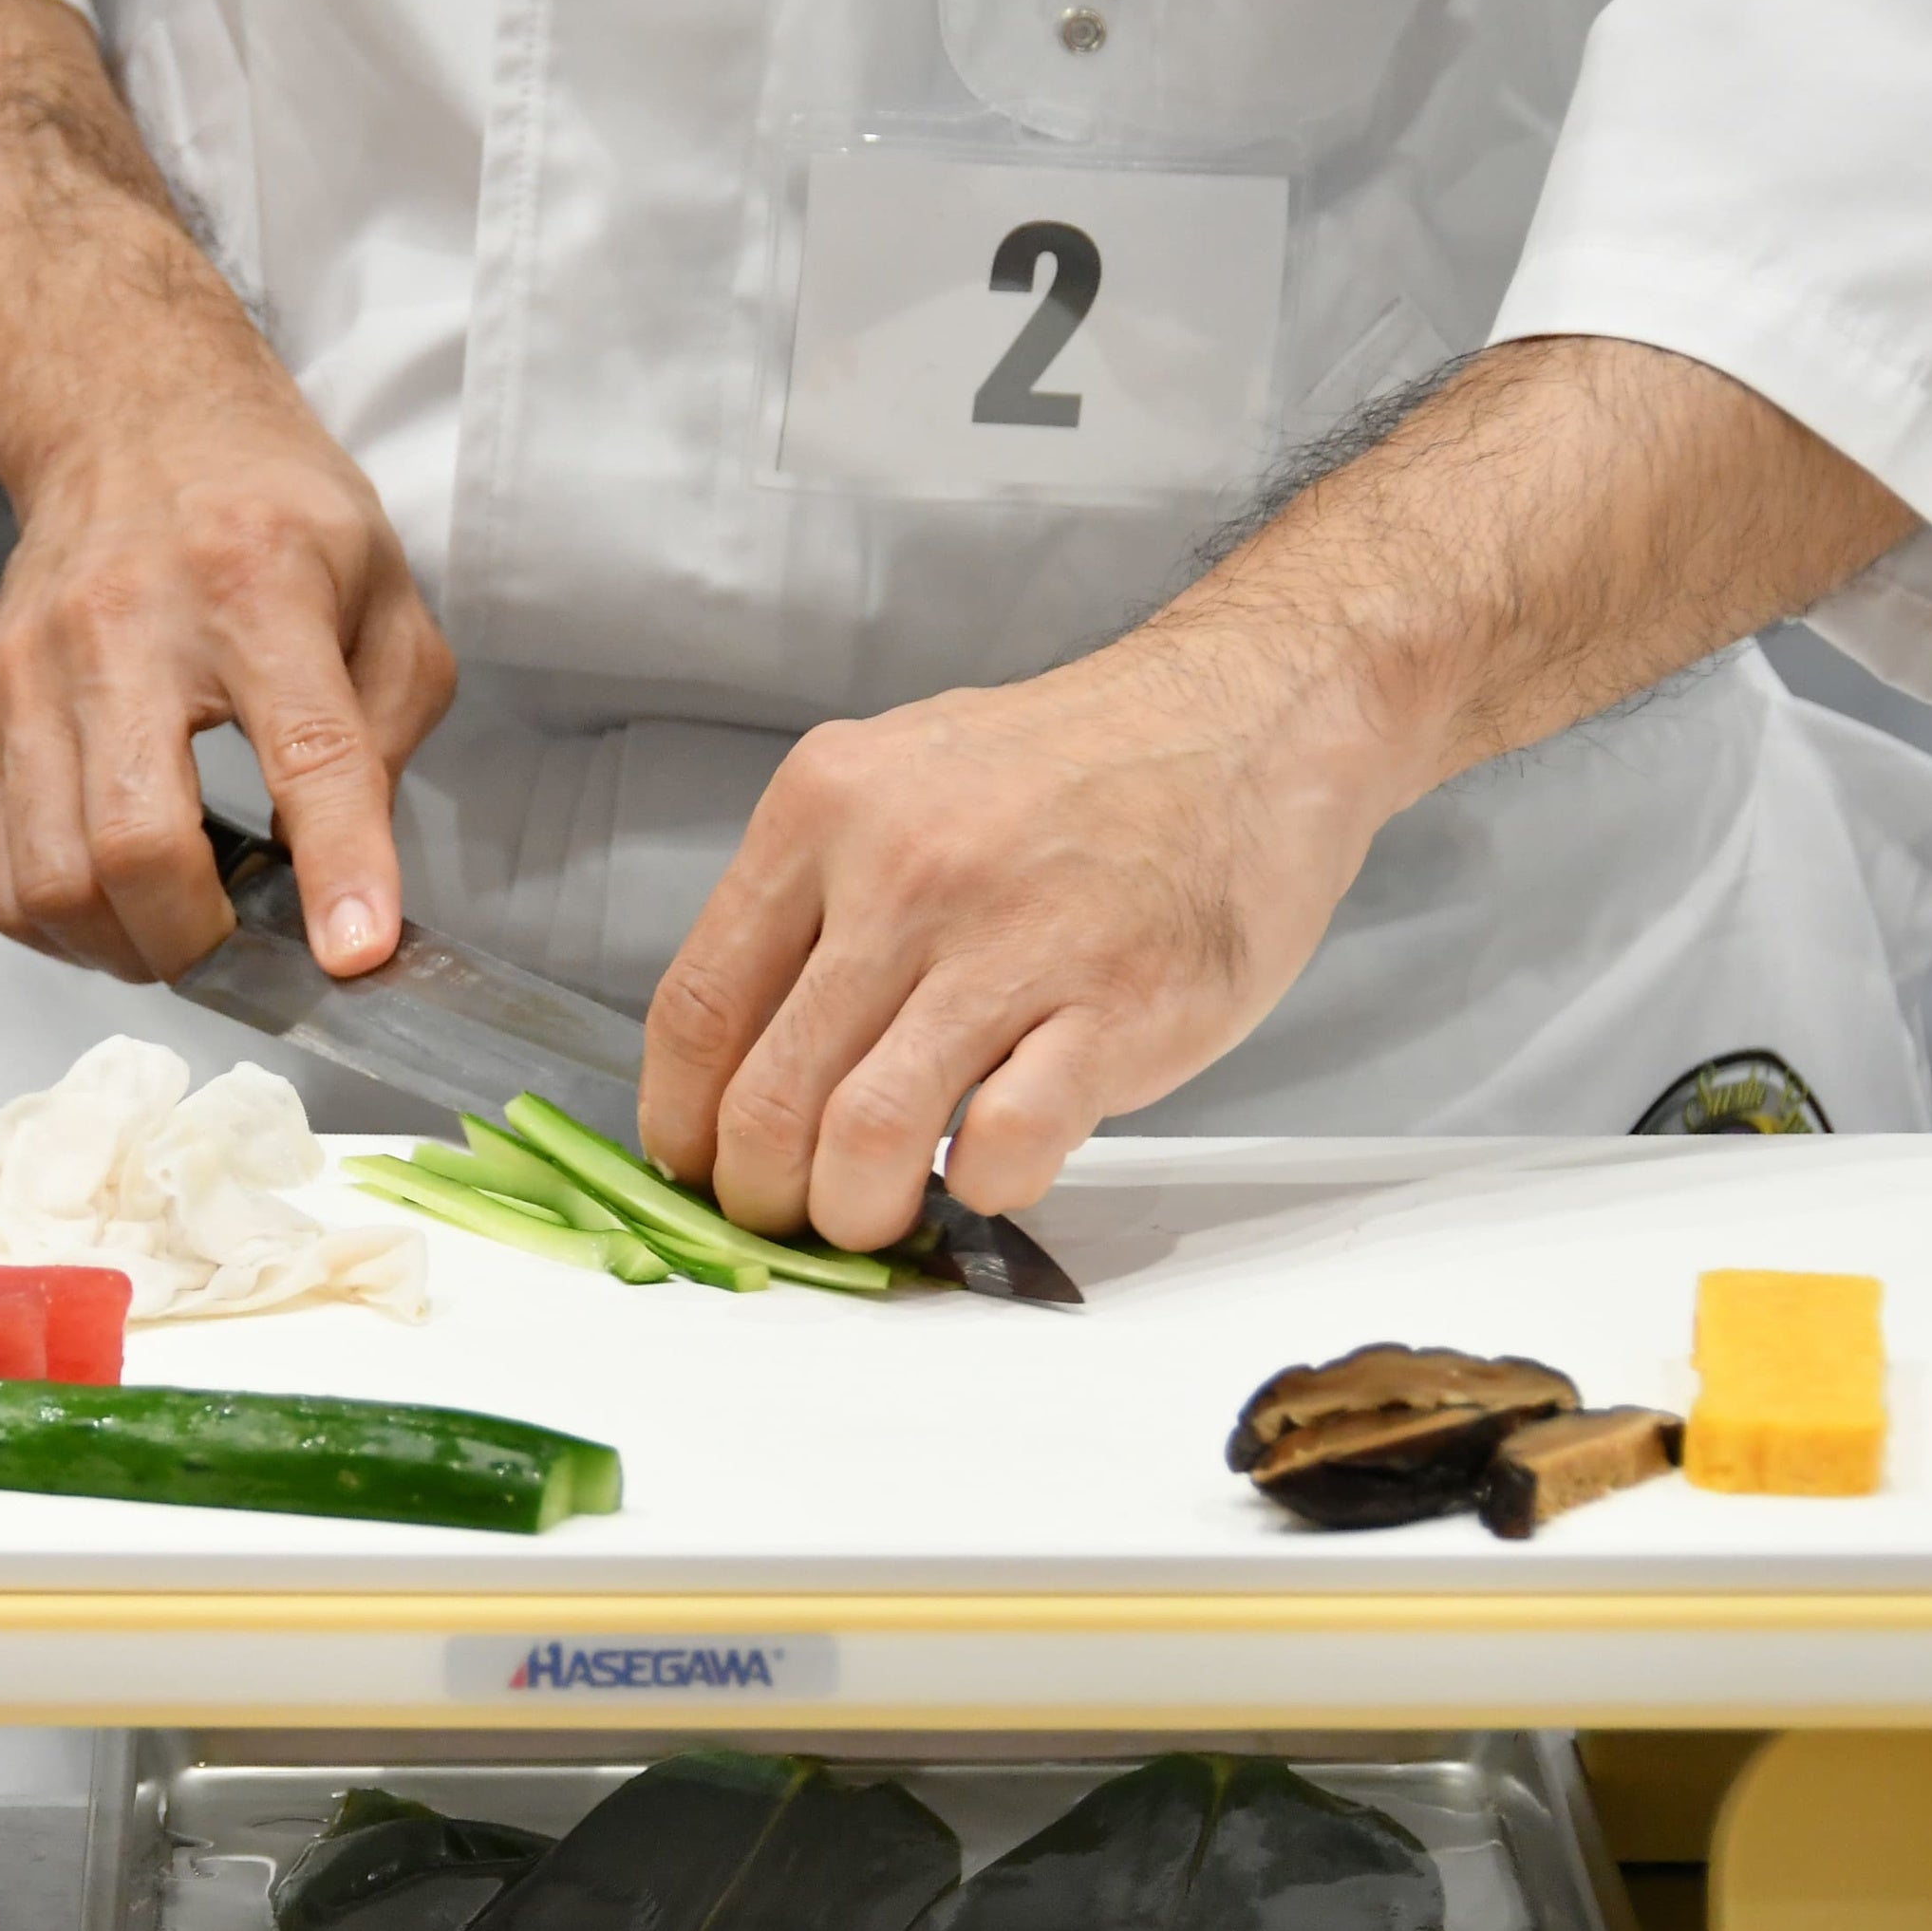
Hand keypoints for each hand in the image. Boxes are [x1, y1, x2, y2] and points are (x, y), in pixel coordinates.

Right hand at [0, 0, 452, 982]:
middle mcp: (130, 628)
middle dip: (202, 942)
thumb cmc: (274, 518)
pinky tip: (119, 908)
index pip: (307, 751)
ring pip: (55, 881)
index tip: (356, 959)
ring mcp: (34, 673)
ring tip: (185, 929)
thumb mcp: (385, 597)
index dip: (337, 869)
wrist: (130, 426)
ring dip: (130, 948)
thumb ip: (388, 738)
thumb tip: (355, 890)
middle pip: (137, 843)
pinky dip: (66, 928)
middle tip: (251, 953)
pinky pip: (3, 876)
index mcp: (260, 587)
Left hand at [637, 336, 1920, 1247]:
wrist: (1253, 715)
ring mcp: (1011, 940)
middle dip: (762, 1196)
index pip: (695, 1009)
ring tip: (882, 1213)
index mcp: (822, 811)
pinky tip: (993, 1168)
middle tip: (793, 1214)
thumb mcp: (899, 784)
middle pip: (765, 1097)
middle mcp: (900, 871)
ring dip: (856, 1213)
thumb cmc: (1074, 769)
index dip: (678, 1124)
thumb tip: (736, 1052)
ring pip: (861, 1139)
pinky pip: (1003, 1146)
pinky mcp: (1118, 1005)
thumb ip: (813, 900)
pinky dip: (984, 1190)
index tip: (694, 1168)